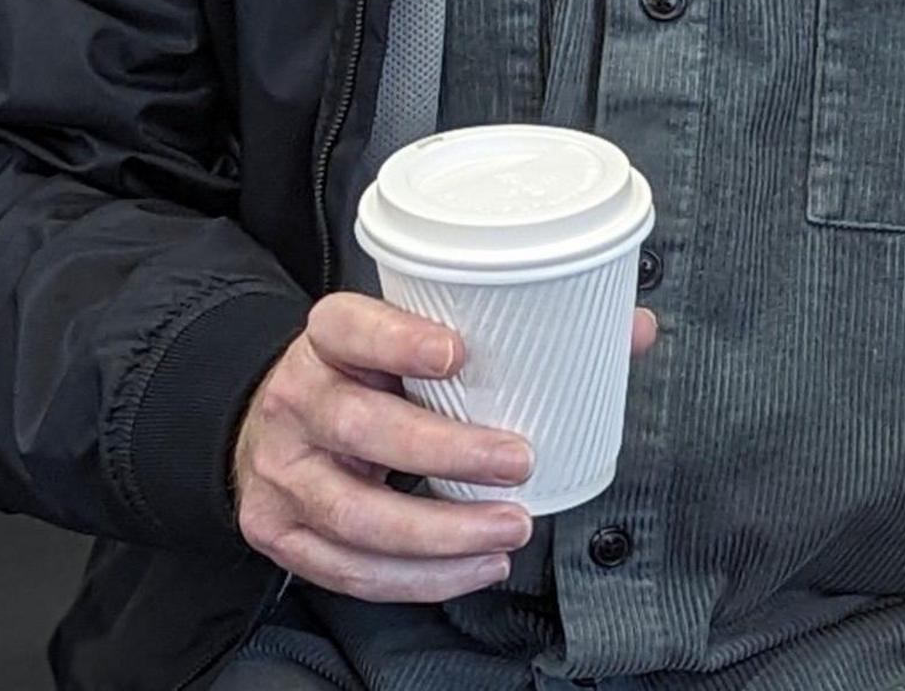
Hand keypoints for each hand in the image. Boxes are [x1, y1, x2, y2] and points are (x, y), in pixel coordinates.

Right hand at [232, 291, 657, 602]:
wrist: (275, 423)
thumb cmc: (370, 378)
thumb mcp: (414, 340)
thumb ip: (517, 331)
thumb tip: (629, 329)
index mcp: (328, 341)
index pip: (351, 327)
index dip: (399, 339)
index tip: (458, 353)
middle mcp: (296, 401)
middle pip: (361, 427)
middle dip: (446, 451)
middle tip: (519, 462)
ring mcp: (281, 472)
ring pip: (353, 512)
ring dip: (439, 533)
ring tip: (509, 530)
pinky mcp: (278, 531)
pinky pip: (347, 567)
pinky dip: (417, 577)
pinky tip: (473, 566)